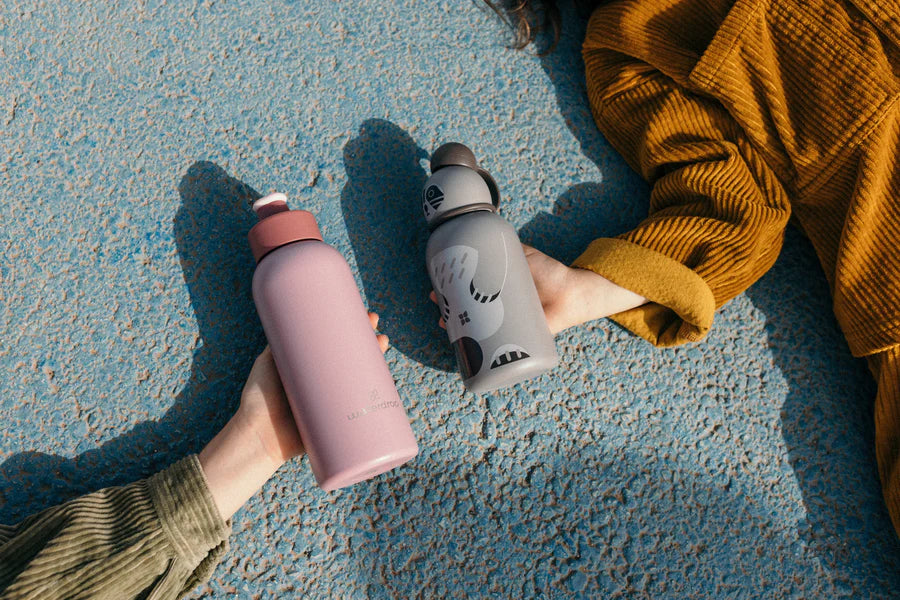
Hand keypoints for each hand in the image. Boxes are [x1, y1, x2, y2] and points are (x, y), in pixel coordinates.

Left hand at [200, 312, 387, 518]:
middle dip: (369, 342)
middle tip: (375, 327)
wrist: (258, 436)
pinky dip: (379, 399)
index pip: (338, 345)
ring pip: (363, 380)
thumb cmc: (258, 400)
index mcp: (313, 369)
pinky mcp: (339, 423)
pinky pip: (363, 410)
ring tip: (382, 344)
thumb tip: (293, 315)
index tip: (363, 315)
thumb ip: (278, 344)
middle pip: (355, 359)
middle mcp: (327, 383)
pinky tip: (390, 384)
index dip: (353, 331)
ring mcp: (334, 402)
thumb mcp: (267, 364)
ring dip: (377, 362)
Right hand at [429, 245, 646, 335]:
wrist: (571, 292)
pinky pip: (496, 347)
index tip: (438, 289)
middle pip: (467, 312)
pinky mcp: (517, 340)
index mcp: (497, 292)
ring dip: (458, 328)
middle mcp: (498, 310)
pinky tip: (465, 347)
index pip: (469, 293)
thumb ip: (512, 247)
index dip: (451, 292)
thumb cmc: (549, 273)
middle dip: (449, 309)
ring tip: (446, 323)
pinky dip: (479, 351)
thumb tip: (489, 232)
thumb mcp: (526, 256)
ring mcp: (506, 325)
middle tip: (438, 303)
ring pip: (476, 329)